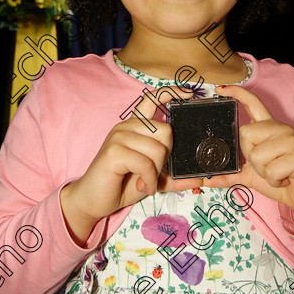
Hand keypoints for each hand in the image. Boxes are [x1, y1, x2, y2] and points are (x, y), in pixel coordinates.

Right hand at [61, 87, 202, 244]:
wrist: (93, 201)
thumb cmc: (121, 185)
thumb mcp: (152, 178)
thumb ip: (174, 176)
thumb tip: (201, 179)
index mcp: (135, 126)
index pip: (152, 99)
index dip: (171, 92)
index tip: (188, 93)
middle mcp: (127, 126)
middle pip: (166, 131)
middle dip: (165, 157)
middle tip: (153, 172)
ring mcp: (119, 136)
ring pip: (158, 149)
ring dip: (155, 173)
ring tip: (145, 182)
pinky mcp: (114, 151)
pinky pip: (145, 163)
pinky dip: (149, 180)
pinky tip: (142, 186)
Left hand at [200, 86, 293, 235]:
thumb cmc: (280, 180)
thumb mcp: (251, 176)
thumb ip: (231, 173)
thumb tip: (206, 179)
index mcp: (269, 128)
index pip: (253, 104)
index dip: (237, 94)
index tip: (221, 89)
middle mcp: (280, 128)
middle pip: (245, 133)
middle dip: (250, 156)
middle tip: (266, 165)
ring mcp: (291, 140)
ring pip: (257, 155)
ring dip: (263, 172)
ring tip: (277, 173)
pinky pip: (271, 170)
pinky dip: (274, 180)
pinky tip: (285, 178)